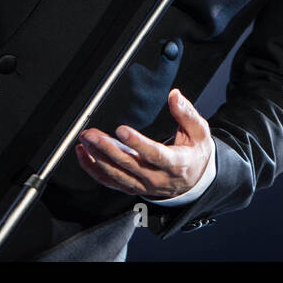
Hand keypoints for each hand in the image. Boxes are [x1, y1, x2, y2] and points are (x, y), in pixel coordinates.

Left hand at [75, 89, 214, 199]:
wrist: (194, 180)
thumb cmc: (195, 153)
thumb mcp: (199, 131)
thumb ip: (186, 113)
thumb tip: (174, 95)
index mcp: (176, 163)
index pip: (154, 154)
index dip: (137, 143)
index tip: (121, 130)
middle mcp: (157, 178)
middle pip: (128, 164)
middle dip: (107, 148)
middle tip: (92, 134)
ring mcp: (143, 185)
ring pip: (116, 174)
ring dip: (97, 157)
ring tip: (86, 140)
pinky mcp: (133, 188)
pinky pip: (110, 181)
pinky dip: (93, 169)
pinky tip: (84, 155)